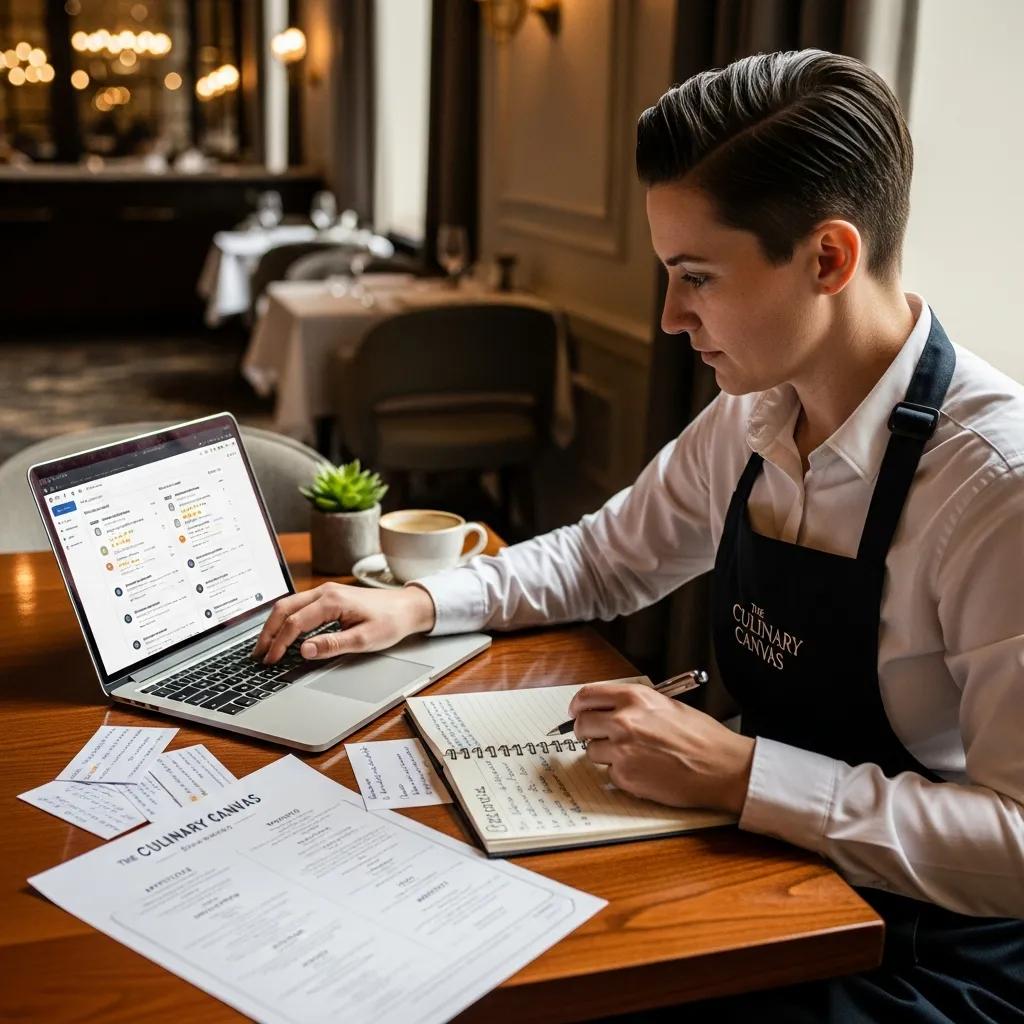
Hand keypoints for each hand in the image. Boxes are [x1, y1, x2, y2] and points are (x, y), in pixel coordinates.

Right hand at [252, 583, 436, 663]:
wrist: (408, 606)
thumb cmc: (391, 621)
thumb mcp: (365, 639)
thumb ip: (333, 645)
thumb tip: (305, 650)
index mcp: (332, 601)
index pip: (295, 623)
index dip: (280, 643)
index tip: (272, 660)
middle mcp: (325, 591)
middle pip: (284, 609)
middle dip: (268, 632)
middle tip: (259, 654)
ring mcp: (326, 591)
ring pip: (289, 605)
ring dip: (274, 624)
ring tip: (266, 646)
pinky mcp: (329, 596)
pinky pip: (299, 605)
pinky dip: (286, 619)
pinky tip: (283, 633)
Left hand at [568, 681, 754, 814]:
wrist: (721, 766)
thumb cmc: (701, 736)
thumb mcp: (665, 705)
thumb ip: (633, 705)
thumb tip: (608, 710)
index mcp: (633, 698)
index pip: (587, 695)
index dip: (577, 706)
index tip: (576, 712)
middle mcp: (622, 721)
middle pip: (581, 725)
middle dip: (586, 732)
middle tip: (596, 737)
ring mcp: (621, 750)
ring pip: (592, 752)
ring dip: (605, 755)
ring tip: (633, 756)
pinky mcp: (625, 776)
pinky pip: (609, 773)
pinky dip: (621, 774)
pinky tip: (644, 771)